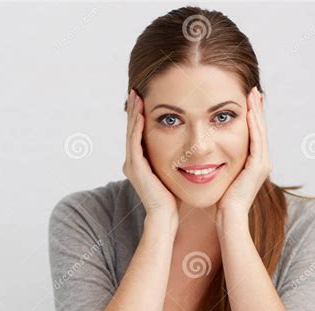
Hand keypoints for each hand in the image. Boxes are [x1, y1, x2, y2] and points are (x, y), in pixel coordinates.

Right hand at [123, 89, 178, 225]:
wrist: (166, 216)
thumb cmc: (172, 198)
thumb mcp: (171, 172)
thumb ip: (171, 158)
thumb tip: (183, 148)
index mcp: (139, 162)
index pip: (138, 132)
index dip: (140, 115)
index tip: (145, 97)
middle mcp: (132, 162)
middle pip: (132, 129)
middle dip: (134, 109)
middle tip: (136, 90)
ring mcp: (132, 164)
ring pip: (131, 132)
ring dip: (134, 113)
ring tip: (137, 95)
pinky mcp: (136, 168)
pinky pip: (135, 142)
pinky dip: (137, 127)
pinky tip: (141, 114)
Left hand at [216, 86, 272, 217]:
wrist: (229, 217)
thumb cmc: (222, 201)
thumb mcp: (223, 177)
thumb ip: (222, 164)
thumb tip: (211, 155)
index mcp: (255, 164)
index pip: (254, 134)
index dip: (252, 116)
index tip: (246, 100)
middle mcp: (262, 162)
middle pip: (260, 129)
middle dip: (257, 109)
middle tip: (253, 90)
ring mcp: (263, 164)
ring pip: (260, 131)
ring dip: (256, 111)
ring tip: (253, 94)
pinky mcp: (258, 167)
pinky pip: (256, 140)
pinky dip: (253, 124)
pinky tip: (249, 111)